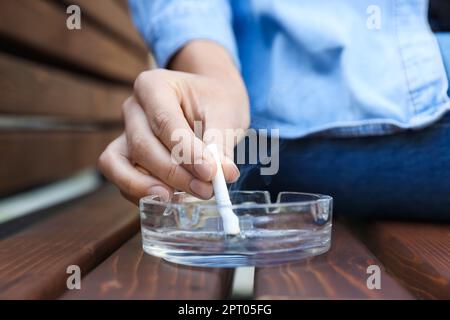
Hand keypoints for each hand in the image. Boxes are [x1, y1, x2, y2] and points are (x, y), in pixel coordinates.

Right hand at [98, 42, 248, 202]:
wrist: (208, 101)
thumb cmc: (214, 102)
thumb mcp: (225, 114)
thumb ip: (221, 144)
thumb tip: (223, 173)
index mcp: (153, 86)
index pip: (164, 121)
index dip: (185, 151)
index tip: (209, 172)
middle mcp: (133, 108)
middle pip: (142, 145)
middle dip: (174, 173)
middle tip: (206, 189)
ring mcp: (124, 134)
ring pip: (120, 165)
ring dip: (150, 187)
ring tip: (182, 198)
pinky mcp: (125, 157)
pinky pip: (122, 180)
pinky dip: (142, 194)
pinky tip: (171, 199)